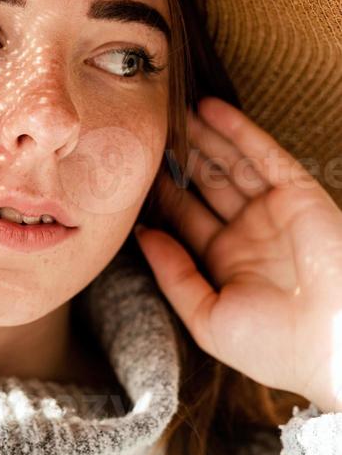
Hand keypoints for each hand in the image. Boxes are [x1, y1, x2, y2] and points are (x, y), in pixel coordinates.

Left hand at [134, 96, 341, 414]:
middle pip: (206, 183)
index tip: (134, 167)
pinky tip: (209, 108)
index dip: (162, 191)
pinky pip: (263, 154)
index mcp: (226, 262)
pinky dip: (237, 129)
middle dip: (181, 156)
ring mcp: (274, 211)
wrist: (331, 346)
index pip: (186, 216)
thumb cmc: (271, 346)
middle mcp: (249, 232)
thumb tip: (141, 235)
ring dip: (203, 136)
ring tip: (173, 109)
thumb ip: (173, 273)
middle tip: (151, 127)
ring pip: (231, 163)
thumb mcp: (206, 316)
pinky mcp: (298, 194)